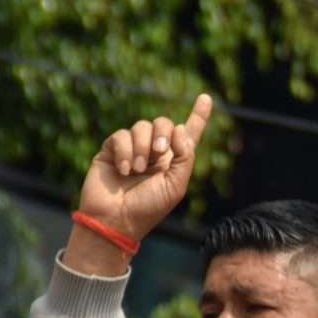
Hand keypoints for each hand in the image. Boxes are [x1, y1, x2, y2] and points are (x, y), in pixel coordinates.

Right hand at [77, 93, 211, 240]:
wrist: (116, 219)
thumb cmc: (148, 208)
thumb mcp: (176, 186)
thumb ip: (184, 157)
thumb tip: (180, 129)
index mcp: (173, 161)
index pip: (187, 134)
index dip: (198, 116)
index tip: (206, 97)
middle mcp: (154, 152)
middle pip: (164, 123)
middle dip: (163, 132)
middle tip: (159, 151)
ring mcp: (132, 149)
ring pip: (141, 126)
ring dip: (142, 147)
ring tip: (138, 170)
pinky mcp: (111, 150)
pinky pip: (121, 135)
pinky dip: (124, 151)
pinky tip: (124, 170)